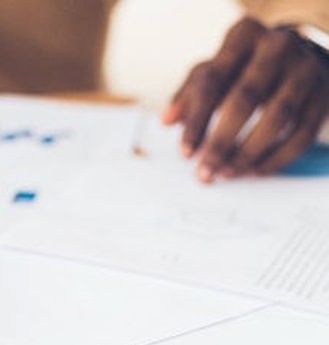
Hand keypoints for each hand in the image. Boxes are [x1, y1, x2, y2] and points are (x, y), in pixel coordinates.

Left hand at [162, 17, 328, 182]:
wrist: (299, 53)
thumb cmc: (244, 65)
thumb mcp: (214, 69)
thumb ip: (189, 93)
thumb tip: (167, 121)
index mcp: (243, 36)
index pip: (212, 81)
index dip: (197, 120)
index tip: (186, 154)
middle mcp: (277, 47)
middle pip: (245, 98)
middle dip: (221, 141)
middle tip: (205, 171)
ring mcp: (305, 69)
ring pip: (278, 117)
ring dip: (249, 152)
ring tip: (227, 173)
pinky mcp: (324, 94)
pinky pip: (303, 132)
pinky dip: (278, 157)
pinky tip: (255, 171)